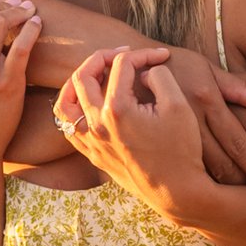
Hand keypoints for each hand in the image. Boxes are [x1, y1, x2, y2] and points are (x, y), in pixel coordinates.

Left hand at [55, 48, 216, 226]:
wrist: (176, 191)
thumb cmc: (181, 149)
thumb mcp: (178, 105)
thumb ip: (159, 76)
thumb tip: (142, 72)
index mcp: (117, 110)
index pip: (122, 65)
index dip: (144, 54)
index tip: (161, 56)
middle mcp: (96, 125)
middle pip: (83, 76)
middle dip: (103, 57)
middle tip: (123, 54)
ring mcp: (90, 141)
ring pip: (64, 103)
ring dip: (76, 82)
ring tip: (96, 74)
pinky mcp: (91, 154)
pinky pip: (67, 127)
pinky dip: (73, 109)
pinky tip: (91, 104)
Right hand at [95, 44, 245, 194]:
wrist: (127, 65)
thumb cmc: (179, 64)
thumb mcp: (208, 70)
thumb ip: (243, 89)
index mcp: (206, 99)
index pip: (238, 141)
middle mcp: (188, 118)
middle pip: (220, 163)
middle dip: (240, 186)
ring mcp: (168, 132)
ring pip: (198, 170)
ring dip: (218, 190)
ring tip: (238, 208)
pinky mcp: (153, 141)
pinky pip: (176, 167)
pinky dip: (193, 183)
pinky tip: (204, 198)